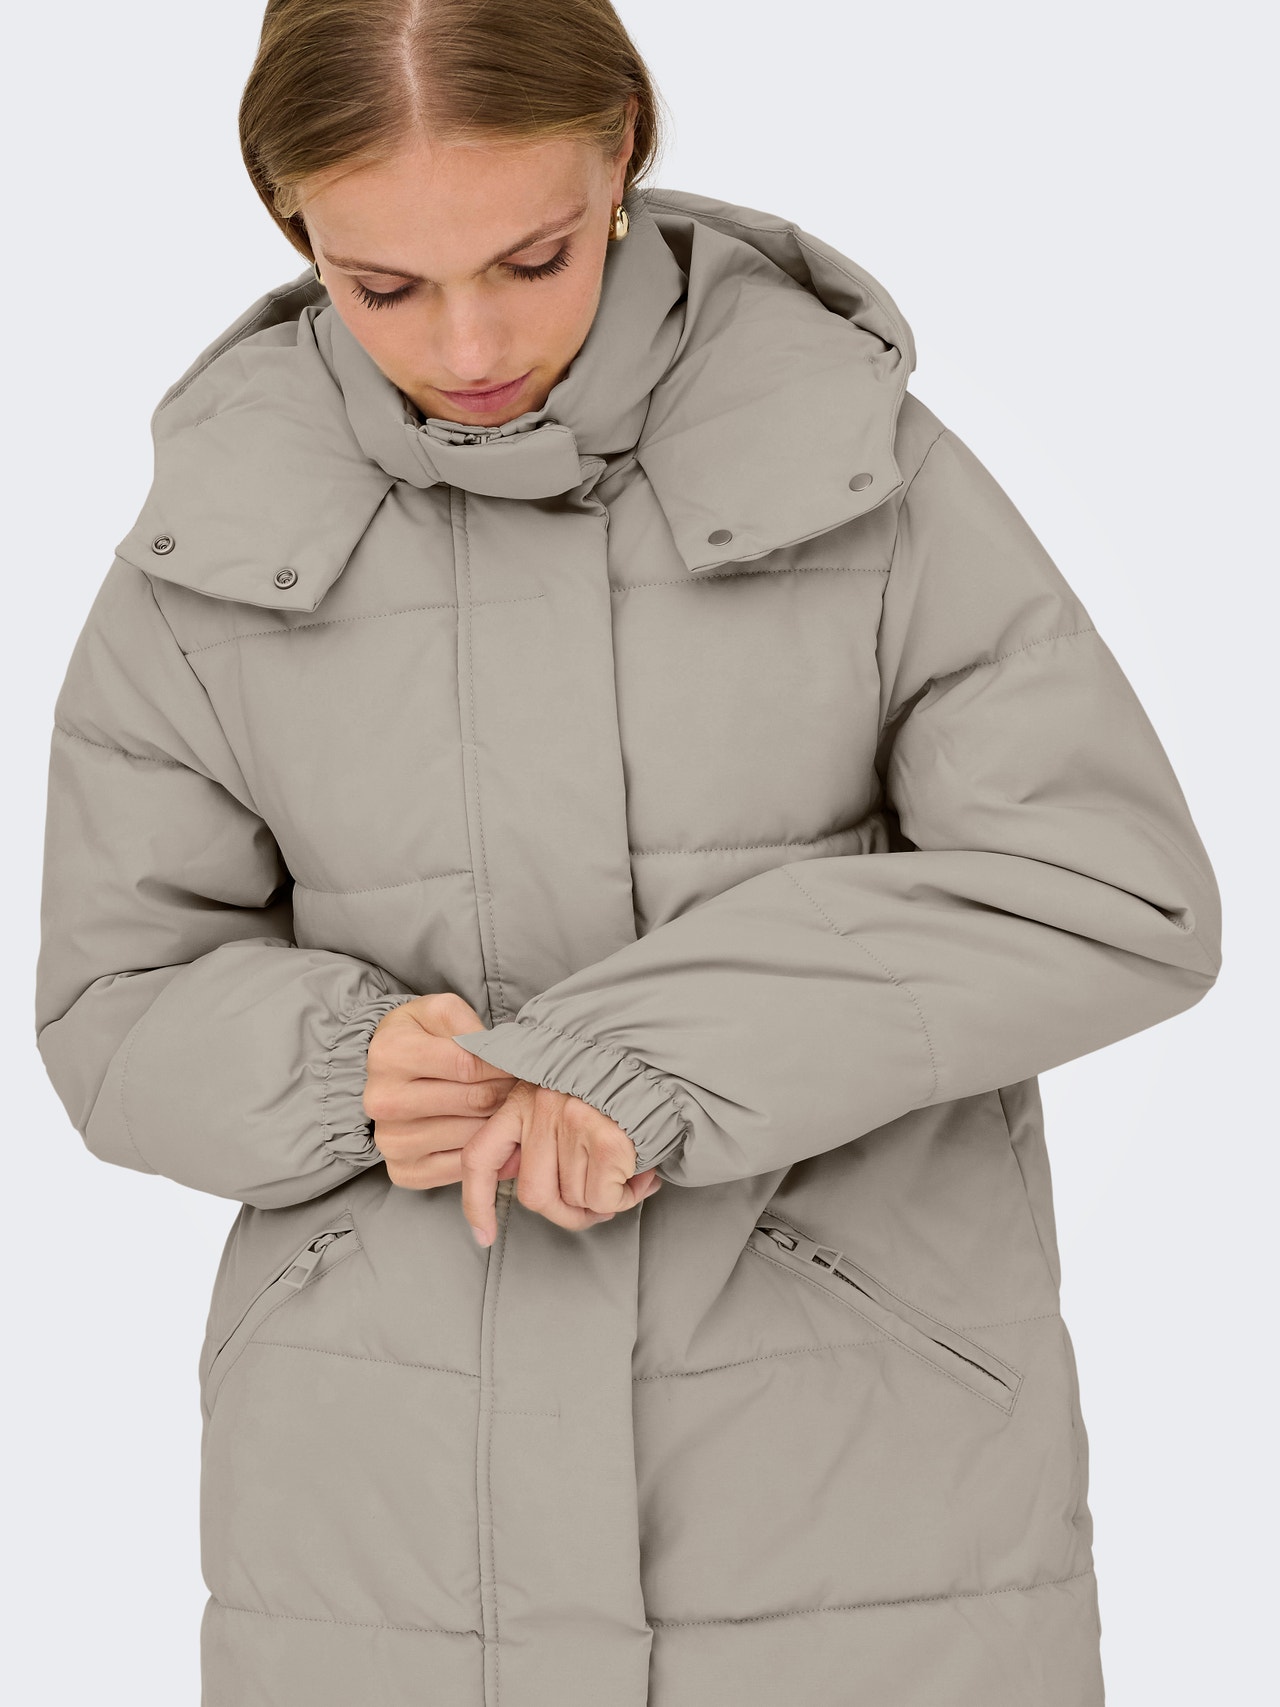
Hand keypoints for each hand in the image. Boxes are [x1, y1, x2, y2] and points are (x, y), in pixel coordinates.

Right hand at [363, 992, 519, 1189]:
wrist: (387, 1072)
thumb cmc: (420, 1036)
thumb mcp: (440, 1011)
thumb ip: (469, 1025)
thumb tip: (500, 1055)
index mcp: (390, 1055)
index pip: (467, 1064)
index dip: (504, 1064)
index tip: (521, 1063)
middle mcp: (384, 1102)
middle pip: (474, 1101)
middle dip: (507, 1091)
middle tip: (521, 1084)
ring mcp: (391, 1141)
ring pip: (473, 1136)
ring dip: (500, 1121)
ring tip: (508, 1105)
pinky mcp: (403, 1170)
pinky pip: (462, 1166)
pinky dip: (486, 1152)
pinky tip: (492, 1133)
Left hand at [461, 1078, 661, 1246]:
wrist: (660, 1058)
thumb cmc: (616, 1083)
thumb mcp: (563, 1096)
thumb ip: (537, 1136)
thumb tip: (519, 1176)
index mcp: (523, 1099)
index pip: (481, 1158)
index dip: (477, 1204)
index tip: (484, 1237)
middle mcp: (541, 1109)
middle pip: (535, 1195)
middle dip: (568, 1212)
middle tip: (599, 1204)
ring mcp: (573, 1123)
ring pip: (575, 1200)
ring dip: (605, 1201)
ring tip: (630, 1175)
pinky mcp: (606, 1139)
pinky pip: (604, 1198)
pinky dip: (624, 1198)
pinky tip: (642, 1176)